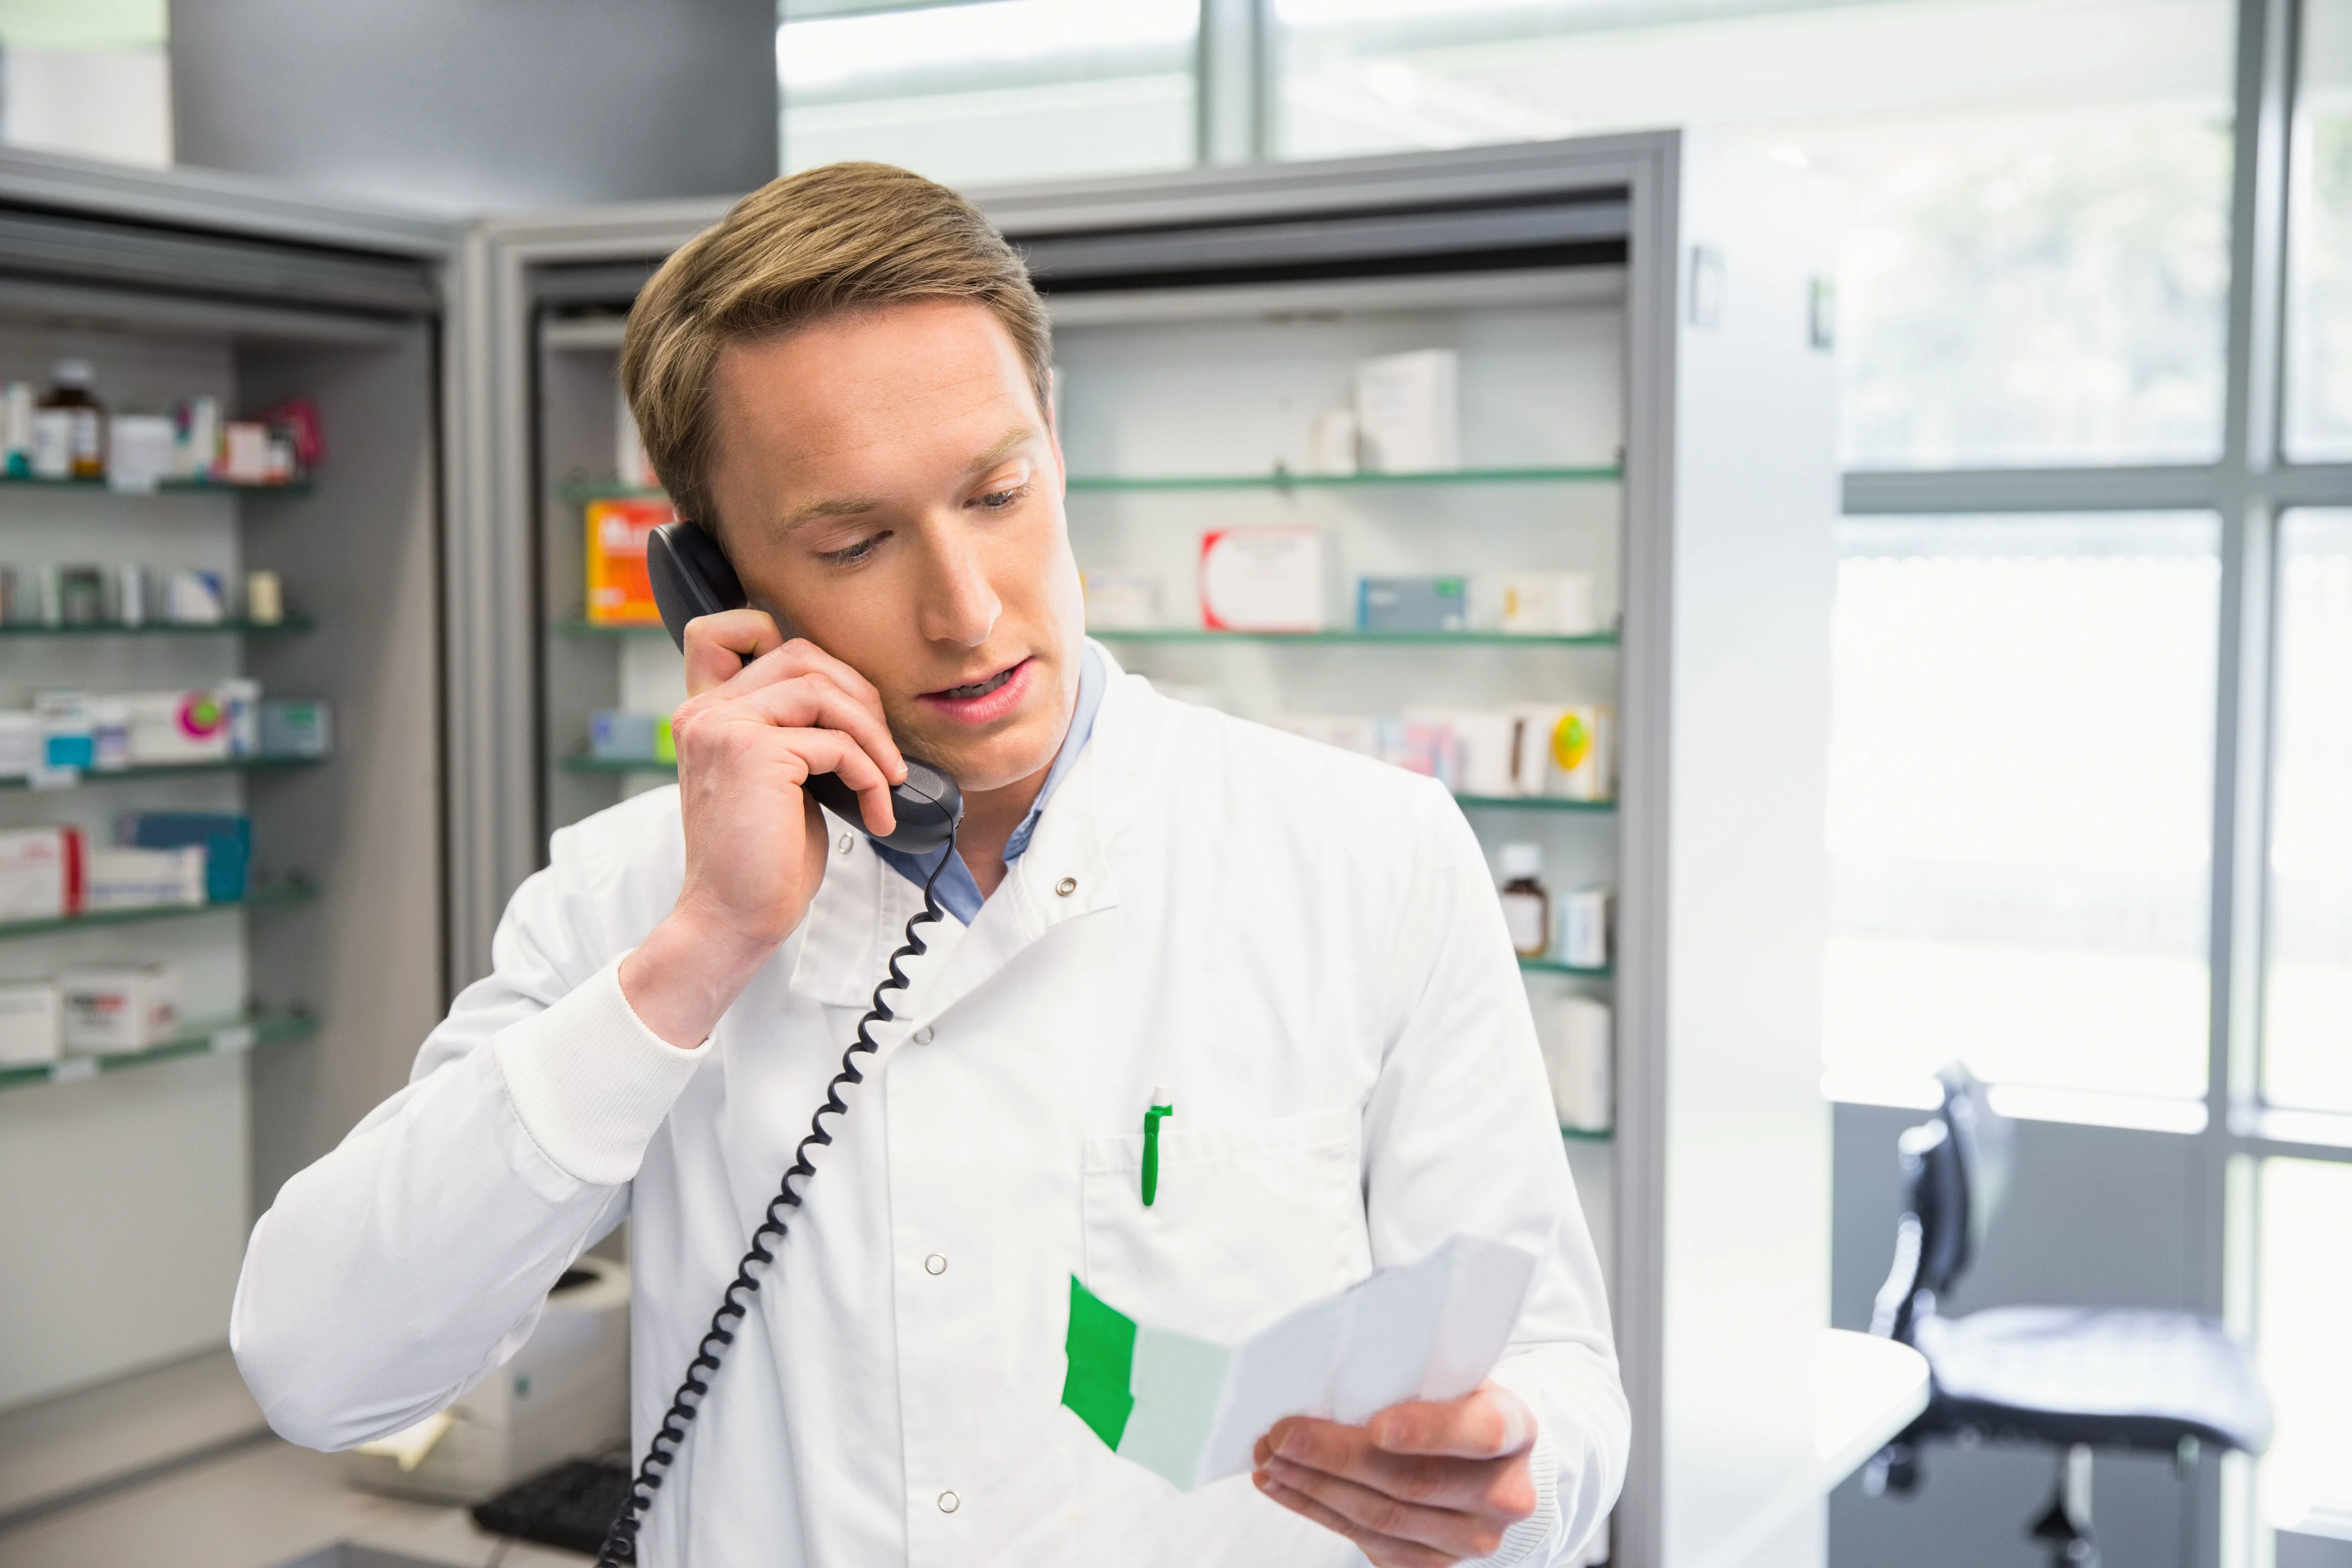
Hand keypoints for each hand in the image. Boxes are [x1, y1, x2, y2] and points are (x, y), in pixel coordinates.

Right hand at [619, 610, 905, 1046]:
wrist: (732, 920)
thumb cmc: (761, 861)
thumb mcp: (775, 781)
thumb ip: (789, 732)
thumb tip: (851, 705)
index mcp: (705, 714)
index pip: (724, 631)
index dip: (780, 636)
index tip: (830, 694)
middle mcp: (704, 711)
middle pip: (798, 652)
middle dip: (856, 693)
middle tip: (881, 747)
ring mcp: (724, 727)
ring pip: (821, 688)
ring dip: (872, 734)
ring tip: (887, 778)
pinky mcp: (752, 753)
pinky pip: (836, 741)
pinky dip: (871, 774)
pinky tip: (876, 811)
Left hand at [1252, 1384, 1537, 1566]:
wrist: (1484, 1461)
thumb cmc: (1454, 1402)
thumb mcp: (1450, 1375)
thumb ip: (1411, 1375)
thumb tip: (1332, 1369)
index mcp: (1515, 1429)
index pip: (1479, 1432)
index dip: (1429, 1431)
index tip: (1377, 1425)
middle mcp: (1504, 1494)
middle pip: (1415, 1482)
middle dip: (1338, 1457)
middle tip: (1283, 1433)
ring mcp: (1471, 1539)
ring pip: (1384, 1518)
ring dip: (1315, 1487)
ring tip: (1269, 1457)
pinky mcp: (1433, 1564)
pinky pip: (1367, 1542)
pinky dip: (1316, 1511)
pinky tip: (1282, 1485)